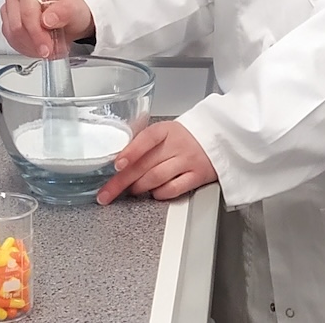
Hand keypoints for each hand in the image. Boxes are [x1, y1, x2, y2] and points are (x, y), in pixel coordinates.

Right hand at [0, 0, 94, 58]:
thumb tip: (47, 19)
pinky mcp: (8, 26)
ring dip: (31, 46)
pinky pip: (12, 42)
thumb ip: (64, 11)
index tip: (48, 46)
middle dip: (35, 42)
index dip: (37, 33)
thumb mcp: (75, 9)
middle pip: (17, 26)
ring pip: (12, 35)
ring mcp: (10, 12)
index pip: (27, 12)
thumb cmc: (70, 10)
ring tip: (48, 47)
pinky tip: (39, 47)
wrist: (71, 20)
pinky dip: (27, 49)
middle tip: (50, 50)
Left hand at [96, 121, 218, 202]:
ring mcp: (188, 161)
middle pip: (144, 164)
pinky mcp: (197, 176)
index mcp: (166, 130)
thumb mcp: (164, 131)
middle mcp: (177, 144)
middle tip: (105, 194)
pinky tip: (154, 193)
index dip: (130, 152)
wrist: (218, 138)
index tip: (117, 164)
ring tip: (131, 190)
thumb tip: (115, 153)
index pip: (146, 139)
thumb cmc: (185, 137)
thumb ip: (142, 140)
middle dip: (121, 181)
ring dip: (138, 187)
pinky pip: (174, 189)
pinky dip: (159, 194)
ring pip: (156, 178)